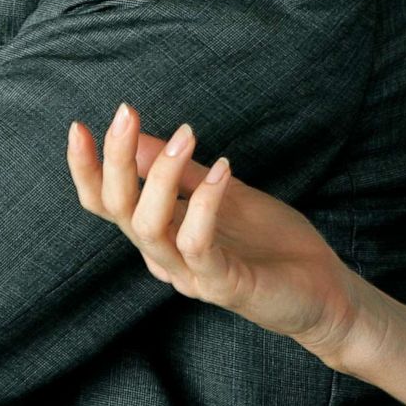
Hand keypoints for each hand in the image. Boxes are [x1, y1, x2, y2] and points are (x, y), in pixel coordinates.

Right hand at [66, 103, 375, 368]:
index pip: (107, 205)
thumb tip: (137, 138)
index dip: (86, 169)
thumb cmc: (272, 243)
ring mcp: (191, 275)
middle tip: (125, 113)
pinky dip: (203, 204)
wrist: (326, 292)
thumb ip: (183, 173)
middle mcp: (166, 257)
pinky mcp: (222, 286)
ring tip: (187, 134)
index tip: (80, 126)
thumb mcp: (226, 193)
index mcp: (162, 235)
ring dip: (159, 175)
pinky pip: (197, 246)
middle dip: (114, 159)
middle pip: (117, 211)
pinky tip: (221, 171)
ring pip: (147, 228)